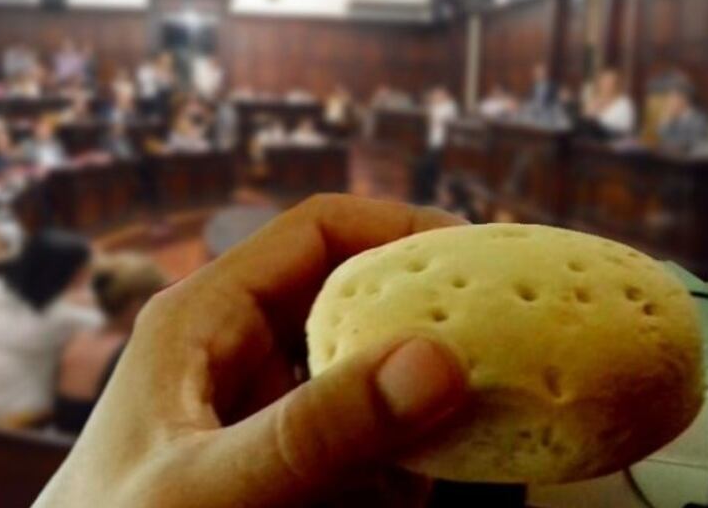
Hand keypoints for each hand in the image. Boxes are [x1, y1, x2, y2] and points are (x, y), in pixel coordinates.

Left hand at [35, 195, 468, 506]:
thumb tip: (434, 362)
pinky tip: (433, 478)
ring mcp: (264, 408)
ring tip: (485, 410)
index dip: (400, 226)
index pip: (319, 230)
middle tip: (502, 333)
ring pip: (364, 372)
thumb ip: (312, 432)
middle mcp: (240, 349)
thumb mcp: (210, 486)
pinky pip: (359, 440)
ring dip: (419, 392)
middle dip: (424, 313)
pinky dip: (402, 454)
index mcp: (205, 315)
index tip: (477, 256)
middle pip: (352, 296)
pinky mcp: (283, 461)